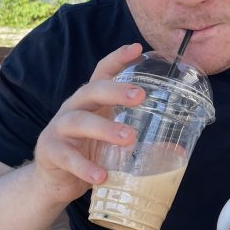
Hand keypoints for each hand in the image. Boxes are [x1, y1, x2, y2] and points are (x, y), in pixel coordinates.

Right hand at [33, 43, 145, 203]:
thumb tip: (179, 149)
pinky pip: (67, 157)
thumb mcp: (112, 141)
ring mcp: (58, 129)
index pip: (103, 72)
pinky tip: (101, 176)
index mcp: (91, 101)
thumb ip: (141, 140)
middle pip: (91, 90)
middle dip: (116, 90)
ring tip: (129, 138)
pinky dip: (85, 166)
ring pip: (79, 121)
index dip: (118, 58)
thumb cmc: (88, 152)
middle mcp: (73, 108)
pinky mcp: (50, 152)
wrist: (53, 181)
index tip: (137, 48)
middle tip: (141, 96)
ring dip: (105, 128)